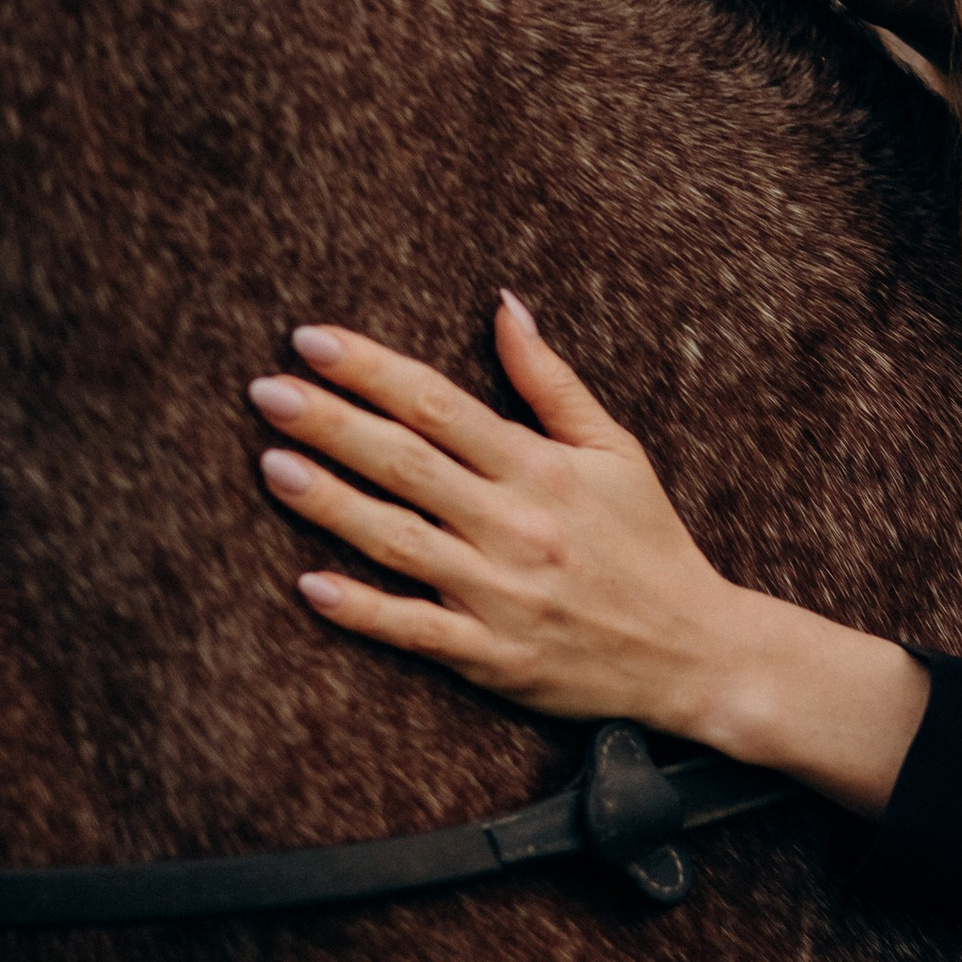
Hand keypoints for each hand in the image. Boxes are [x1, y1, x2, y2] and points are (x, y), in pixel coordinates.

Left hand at [247, 294, 930, 806]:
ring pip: (399, 540)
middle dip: (332, 423)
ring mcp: (500, 594)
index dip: (372, 370)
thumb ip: (551, 382)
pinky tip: (311, 585)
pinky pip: (415, 630)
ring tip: (272, 465)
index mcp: (542, 469)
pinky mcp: (491, 655)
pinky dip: (363, 609)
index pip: (440, 405)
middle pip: (407, 464)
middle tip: (267, 391)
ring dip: (331, 503)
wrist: (695, 653)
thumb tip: (502, 306)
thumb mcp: (616, 451)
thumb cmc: (650, 543)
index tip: (312, 340)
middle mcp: (515, 526)